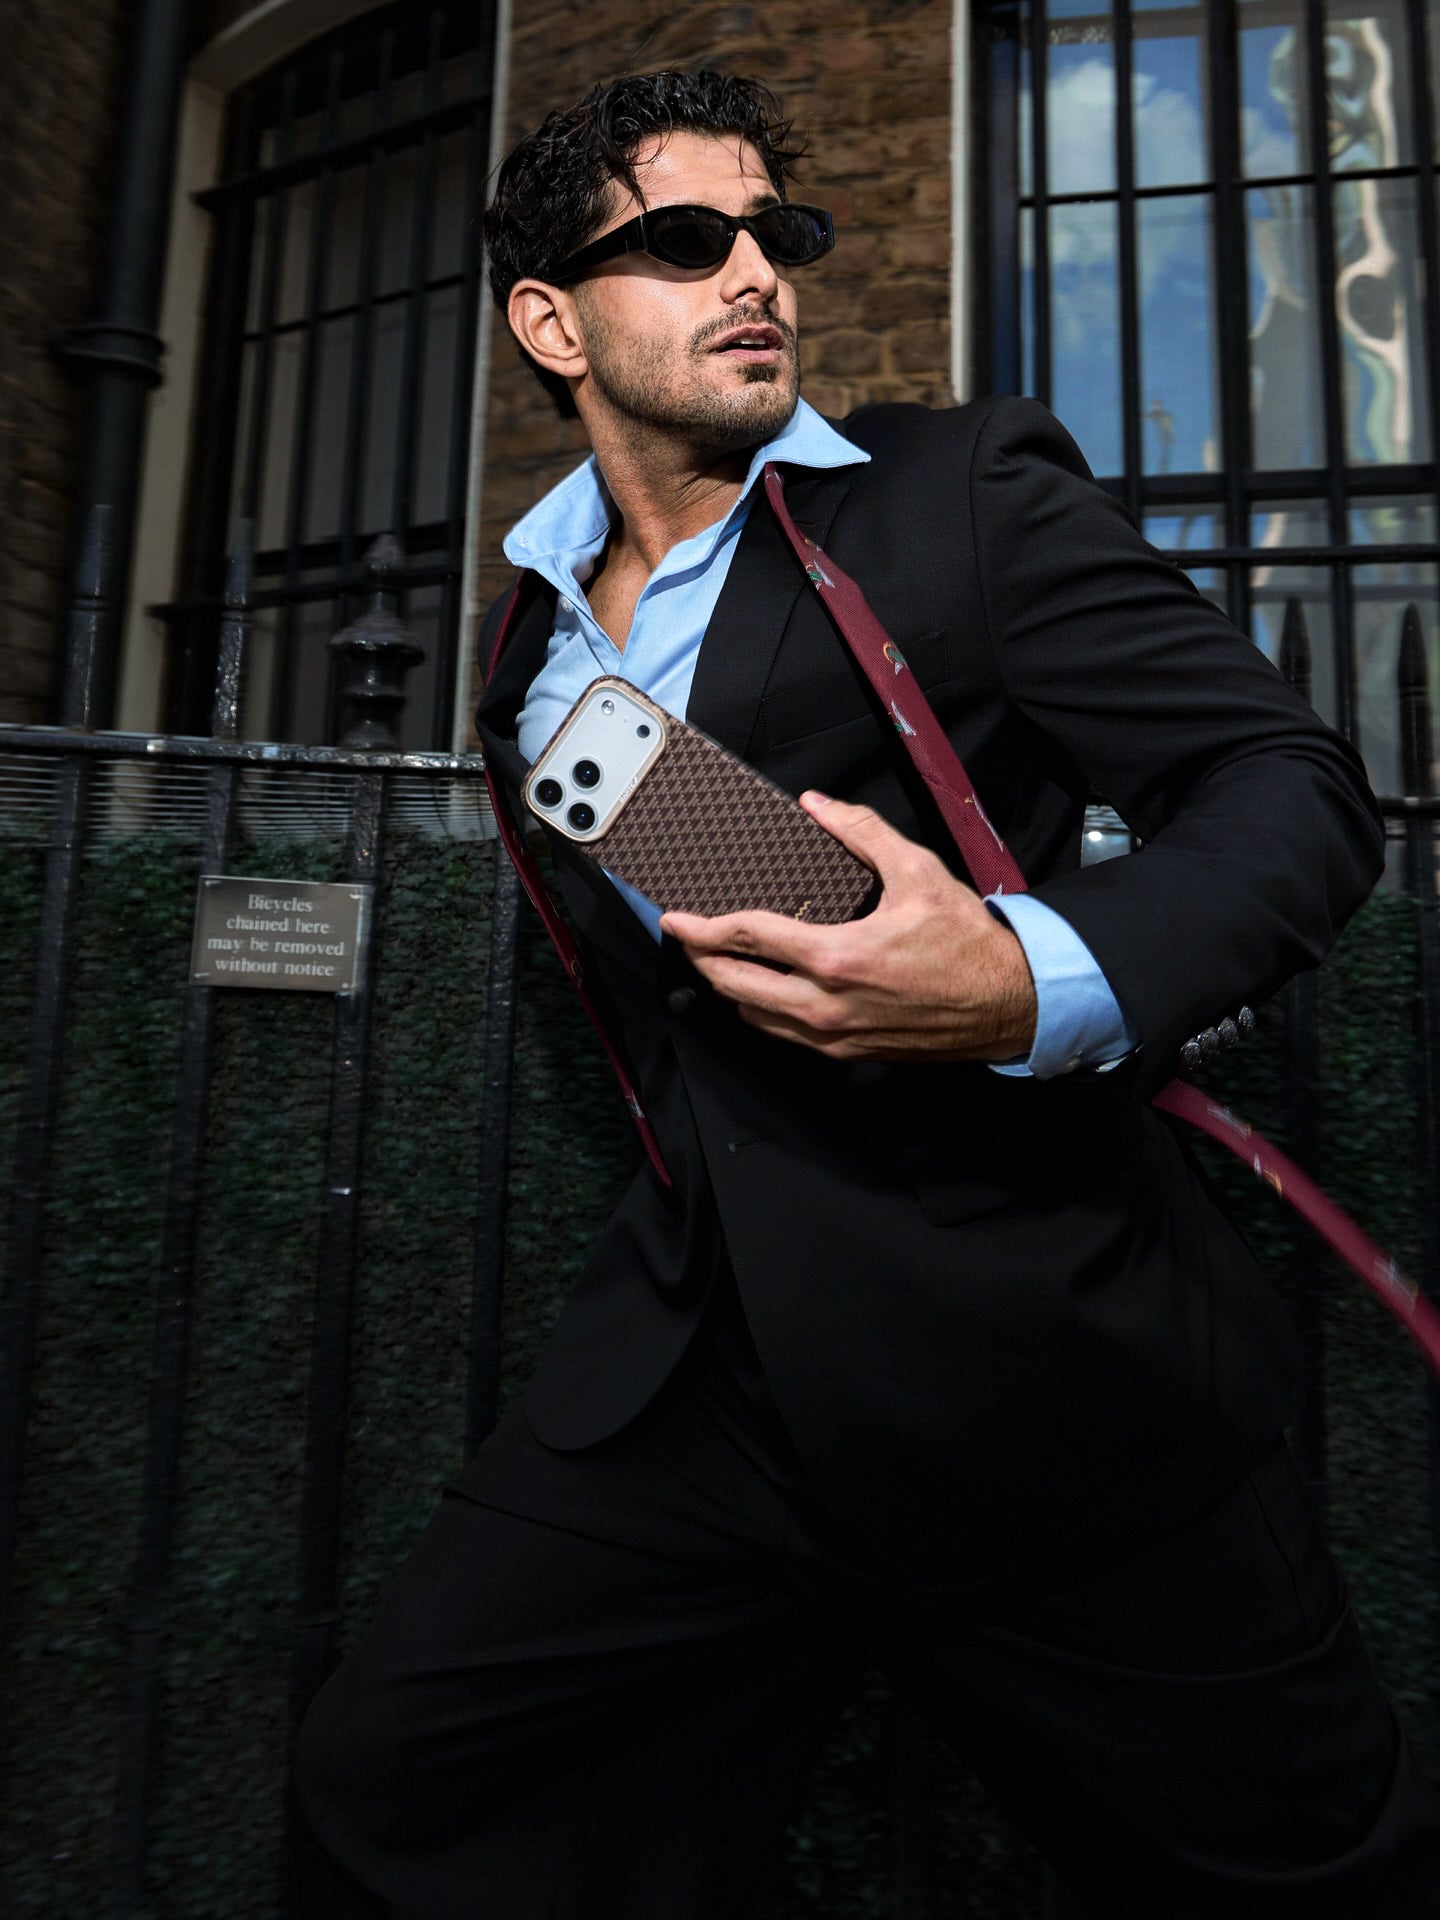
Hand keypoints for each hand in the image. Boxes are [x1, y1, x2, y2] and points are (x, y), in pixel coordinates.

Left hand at [659, 792, 1037, 1061]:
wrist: (1007, 1004)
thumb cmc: (968, 945)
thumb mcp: (918, 872)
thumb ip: (863, 833)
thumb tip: (818, 805)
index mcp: (837, 959)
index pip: (747, 940)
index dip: (701, 928)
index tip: (676, 918)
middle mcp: (827, 1005)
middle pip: (734, 986)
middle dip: (701, 961)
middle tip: (688, 939)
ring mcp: (834, 1035)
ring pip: (755, 1016)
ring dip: (729, 988)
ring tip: (721, 961)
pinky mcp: (848, 1051)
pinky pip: (785, 1035)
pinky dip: (763, 1010)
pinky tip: (765, 989)